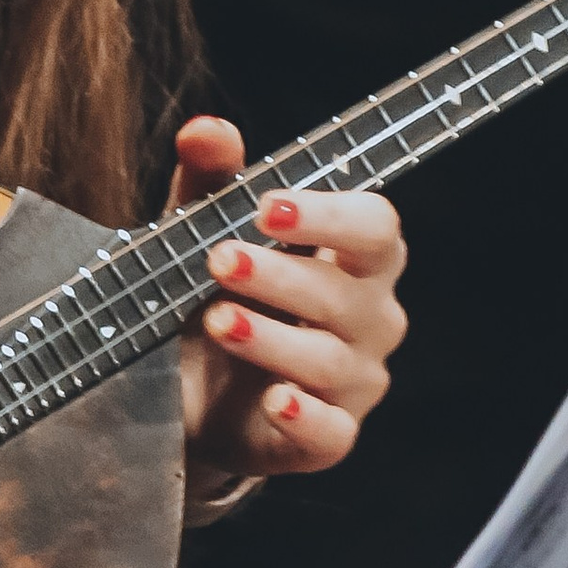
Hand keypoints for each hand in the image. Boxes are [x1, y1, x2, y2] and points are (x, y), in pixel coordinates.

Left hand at [165, 115, 406, 498]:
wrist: (192, 389)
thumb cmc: (221, 291)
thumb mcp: (205, 230)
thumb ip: (211, 180)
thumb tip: (205, 129)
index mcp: (356, 256)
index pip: (375, 227)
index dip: (327, 215)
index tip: (265, 206)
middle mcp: (370, 317)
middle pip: (348, 293)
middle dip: (279, 275)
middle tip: (216, 261)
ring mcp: (355, 381)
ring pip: (330, 360)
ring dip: (271, 339)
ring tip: (216, 321)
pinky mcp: (327, 438)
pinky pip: (331, 432)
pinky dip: (305, 417)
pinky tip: (274, 400)